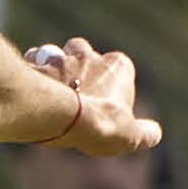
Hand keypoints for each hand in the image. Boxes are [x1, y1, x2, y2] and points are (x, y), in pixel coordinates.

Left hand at [30, 36, 163, 157]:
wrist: (66, 119)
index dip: (112, 87)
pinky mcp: (39, 64)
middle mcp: (91, 54)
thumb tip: (154, 134)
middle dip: (81, 67)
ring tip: (51, 87)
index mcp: (118, 65)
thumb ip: (145, 133)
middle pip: (85, 53)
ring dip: (55, 65)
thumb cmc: (103, 124)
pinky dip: (33, 70)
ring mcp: (64, 56)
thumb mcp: (131, 135)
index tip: (106, 108)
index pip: (118, 69)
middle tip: (75, 93)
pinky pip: (34, 61)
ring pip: (58, 53)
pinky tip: (32, 86)